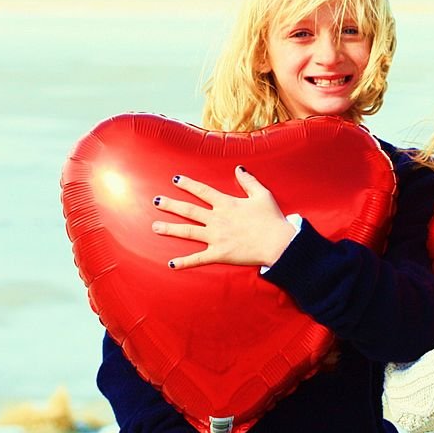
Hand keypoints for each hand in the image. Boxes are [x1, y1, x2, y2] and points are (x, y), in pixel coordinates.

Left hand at [151, 167, 296, 269]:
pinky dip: (184, 262)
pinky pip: (198, 258)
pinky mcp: (219, 254)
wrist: (278, 243)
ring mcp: (216, 237)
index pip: (202, 191)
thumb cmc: (272, 219)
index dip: (188, 184)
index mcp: (226, 203)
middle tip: (156, 201)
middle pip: (189, 210)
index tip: (175, 180)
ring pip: (188, 232)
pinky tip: (171, 264)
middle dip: (170, 205)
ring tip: (155, 227)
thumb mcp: (262, 195)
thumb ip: (248, 181)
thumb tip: (238, 168)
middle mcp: (217, 219)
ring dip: (170, 229)